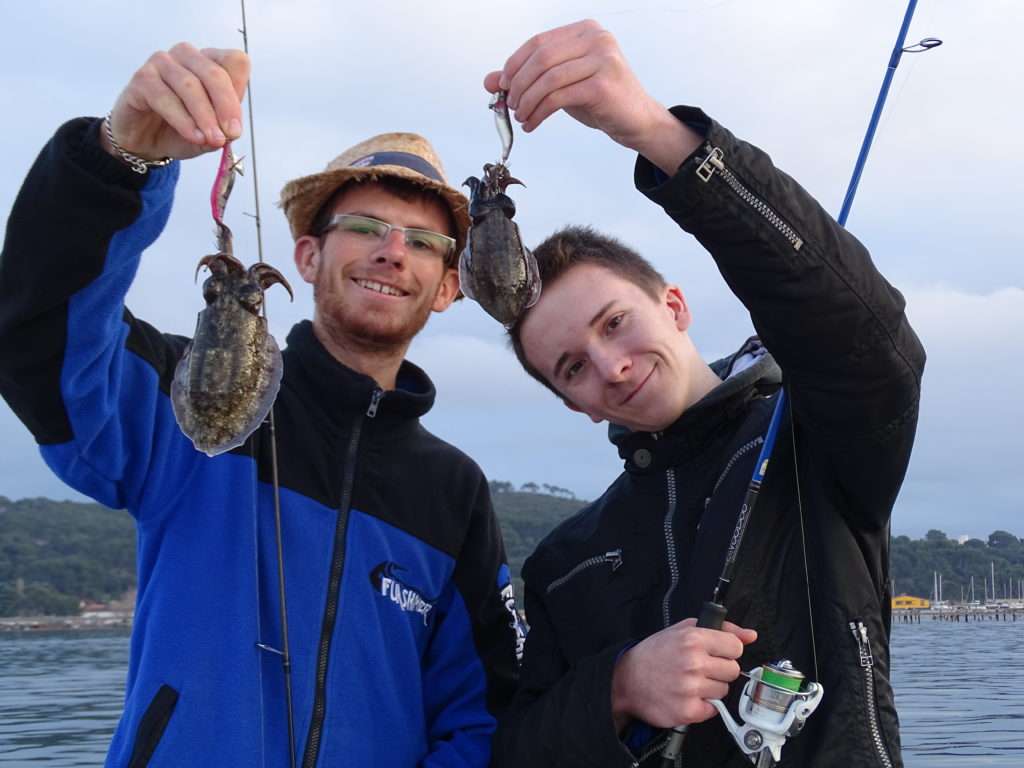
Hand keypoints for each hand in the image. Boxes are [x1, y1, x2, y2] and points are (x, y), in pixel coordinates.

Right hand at [102, 43, 249, 162]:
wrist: (145, 140)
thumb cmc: (181, 129)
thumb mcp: (210, 133)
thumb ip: (223, 130)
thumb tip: (230, 132)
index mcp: (210, 61)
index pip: (235, 61)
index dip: (237, 95)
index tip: (235, 128)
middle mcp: (187, 56)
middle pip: (214, 73)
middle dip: (225, 107)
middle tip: (231, 134)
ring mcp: (162, 63)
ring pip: (189, 85)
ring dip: (204, 116)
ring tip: (212, 140)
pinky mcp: (141, 77)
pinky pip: (164, 96)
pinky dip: (182, 119)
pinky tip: (193, 136)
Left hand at [483, 19, 701, 171]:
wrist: (636, 120)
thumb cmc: (600, 99)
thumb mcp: (561, 83)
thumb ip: (529, 78)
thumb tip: (490, 81)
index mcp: (585, 30)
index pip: (538, 43)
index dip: (515, 64)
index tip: (502, 86)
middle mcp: (596, 38)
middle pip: (541, 58)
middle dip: (518, 84)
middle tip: (511, 105)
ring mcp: (602, 59)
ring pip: (548, 79)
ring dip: (527, 101)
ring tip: (522, 117)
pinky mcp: (603, 84)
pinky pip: (558, 98)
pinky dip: (539, 112)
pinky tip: (533, 124)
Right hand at [610, 618, 756, 731]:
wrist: (627, 679)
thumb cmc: (655, 654)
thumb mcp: (683, 630)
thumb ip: (720, 630)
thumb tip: (750, 635)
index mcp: (693, 639)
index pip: (736, 647)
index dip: (727, 650)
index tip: (716, 653)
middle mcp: (694, 662)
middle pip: (733, 670)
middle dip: (719, 670)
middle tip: (700, 669)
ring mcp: (691, 688)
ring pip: (724, 690)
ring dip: (710, 688)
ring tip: (690, 682)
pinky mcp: (688, 711)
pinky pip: (713, 710)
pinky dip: (702, 705)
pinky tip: (686, 696)